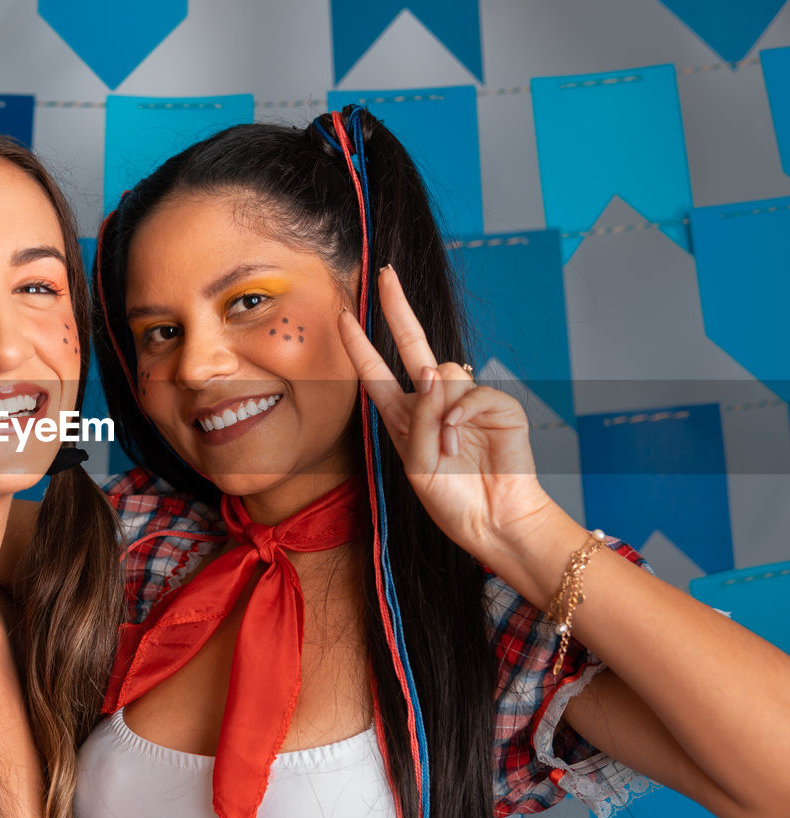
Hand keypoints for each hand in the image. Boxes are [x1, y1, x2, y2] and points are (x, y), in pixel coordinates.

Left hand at [336, 266, 558, 569]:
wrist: (493, 520)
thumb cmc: (451, 499)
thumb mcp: (417, 463)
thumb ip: (418, 418)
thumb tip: (436, 371)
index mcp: (405, 417)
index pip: (377, 374)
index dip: (360, 345)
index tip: (343, 317)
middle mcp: (433, 401)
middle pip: (414, 343)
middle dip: (398, 307)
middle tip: (386, 273)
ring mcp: (465, 400)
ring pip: (443, 374)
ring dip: (439, 412)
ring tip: (449, 449)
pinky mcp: (497, 404)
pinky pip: (471, 392)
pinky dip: (462, 416)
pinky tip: (462, 441)